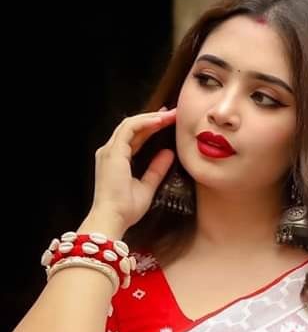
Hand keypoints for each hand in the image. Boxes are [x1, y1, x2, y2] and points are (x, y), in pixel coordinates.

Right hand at [91, 107, 176, 230]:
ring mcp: (110, 151)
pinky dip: (145, 123)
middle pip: (133, 128)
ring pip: (131, 125)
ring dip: (151, 118)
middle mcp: (110, 152)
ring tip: (170, 115)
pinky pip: (129, 130)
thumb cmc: (125, 209)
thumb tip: (169, 154)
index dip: (151, 127)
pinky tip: (160, 120)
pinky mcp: (113, 152)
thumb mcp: (147, 187)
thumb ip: (156, 170)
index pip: (135, 137)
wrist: (112, 218)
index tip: (167, 121)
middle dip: (153, 118)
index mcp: (117, 160)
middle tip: (173, 113)